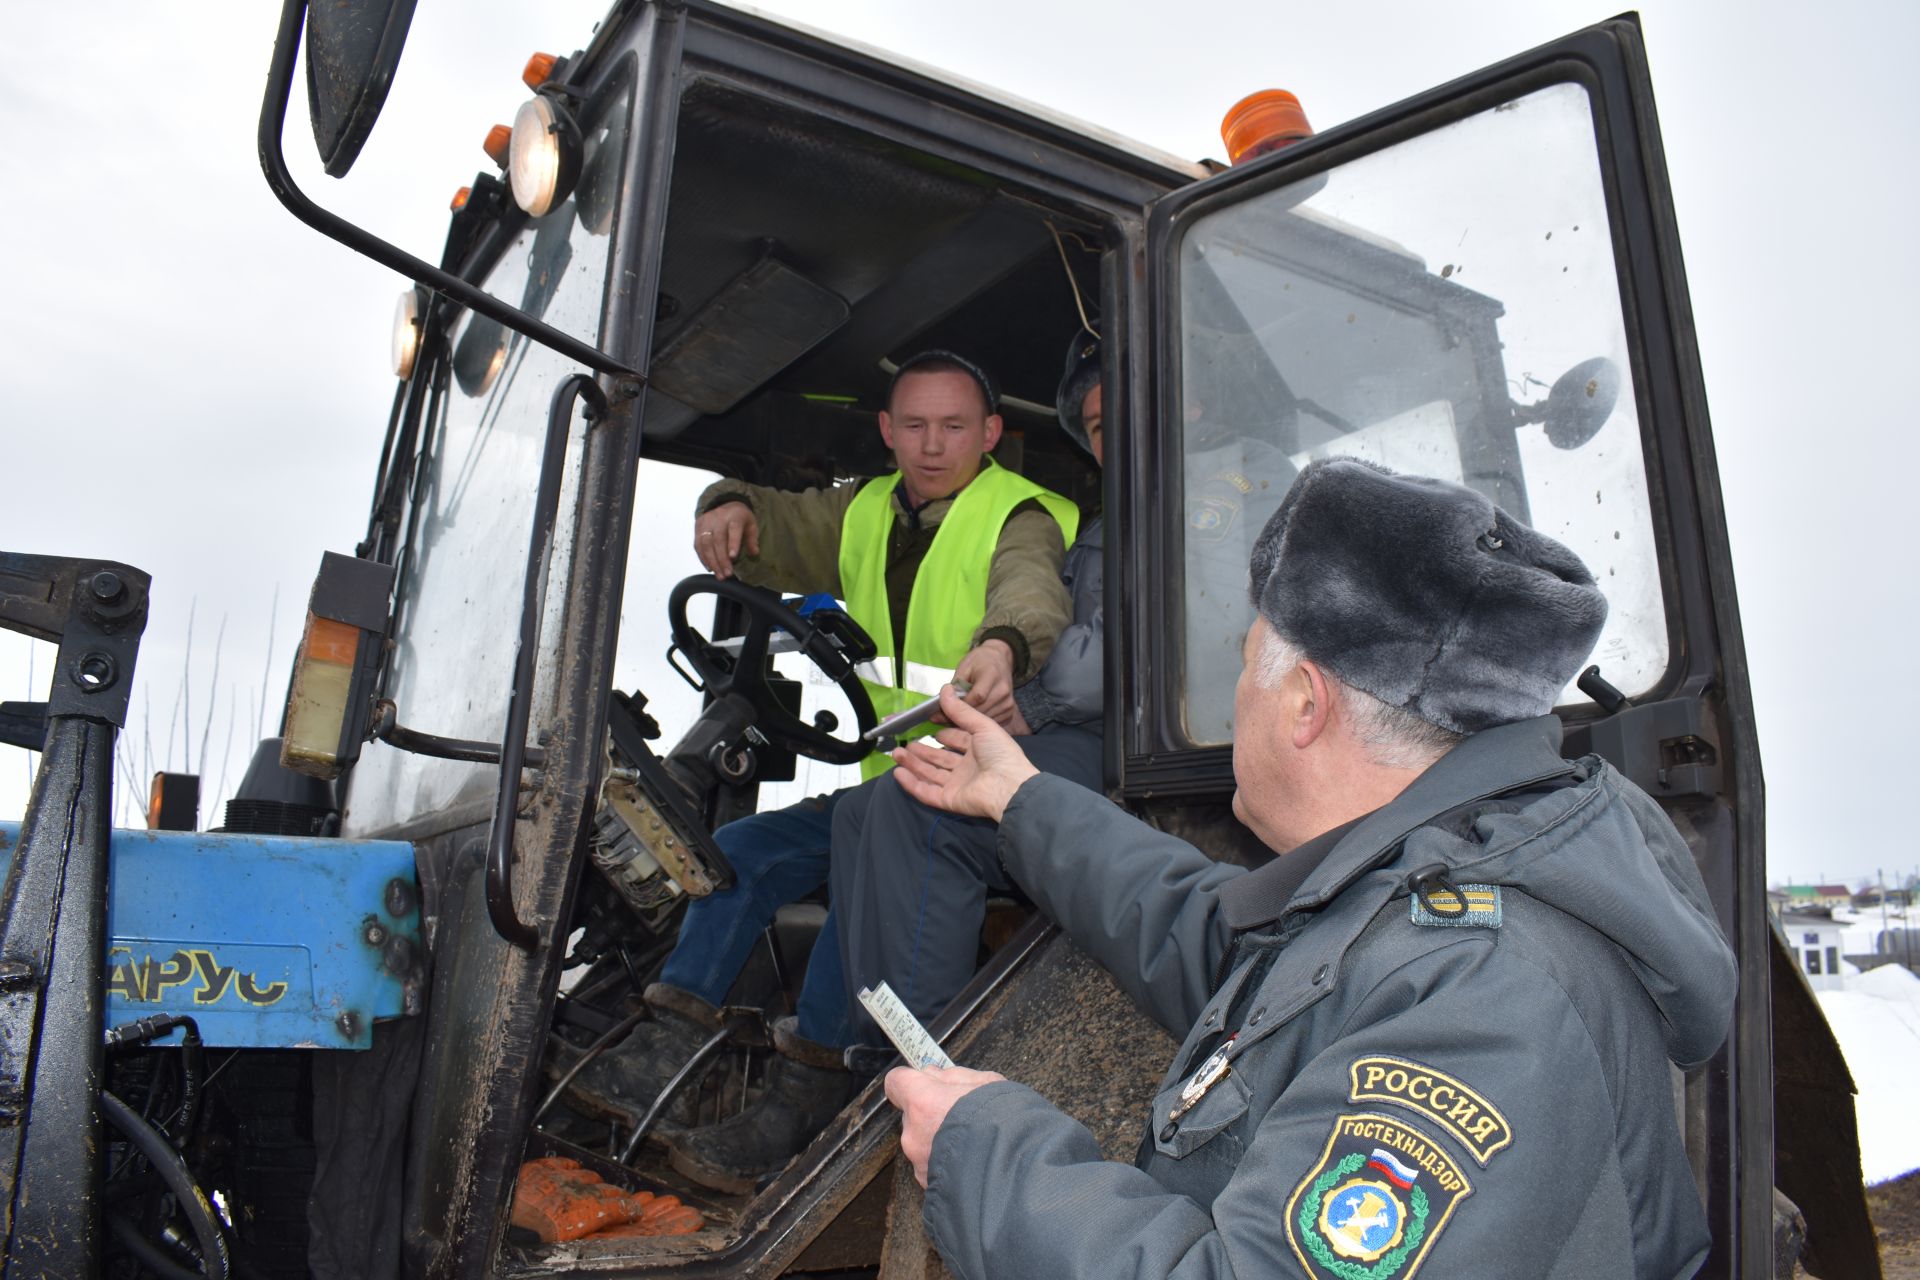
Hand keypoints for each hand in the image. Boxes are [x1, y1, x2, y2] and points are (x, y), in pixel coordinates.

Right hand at [694, 502, 758, 578]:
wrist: (725, 504)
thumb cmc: (740, 519)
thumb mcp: (751, 525)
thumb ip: (752, 539)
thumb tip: (754, 553)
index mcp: (734, 516)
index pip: (733, 530)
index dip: (733, 543)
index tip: (733, 557)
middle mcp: (718, 518)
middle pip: (718, 540)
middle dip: (722, 559)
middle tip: (727, 574)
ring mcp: (706, 522)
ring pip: (706, 544)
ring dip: (712, 562)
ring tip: (719, 575)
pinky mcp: (698, 527)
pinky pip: (698, 545)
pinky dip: (703, 558)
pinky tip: (710, 568)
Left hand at [884, 1064, 1005, 1188]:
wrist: (1017, 1172)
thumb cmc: (1005, 1124)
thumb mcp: (987, 1083)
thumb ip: (954, 1076)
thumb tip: (935, 1074)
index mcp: (923, 1102)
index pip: (897, 1082)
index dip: (912, 1081)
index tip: (925, 1083)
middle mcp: (914, 1132)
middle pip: (914, 1114)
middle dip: (933, 1113)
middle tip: (963, 1115)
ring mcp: (919, 1160)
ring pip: (923, 1141)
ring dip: (940, 1139)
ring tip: (972, 1142)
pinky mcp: (927, 1183)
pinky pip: (932, 1165)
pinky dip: (946, 1162)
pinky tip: (970, 1161)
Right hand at [890, 686, 1038, 821]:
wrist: (1009, 787)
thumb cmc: (1000, 753)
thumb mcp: (981, 725)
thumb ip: (960, 710)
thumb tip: (944, 688)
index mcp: (979, 750)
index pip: (958, 741)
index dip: (945, 735)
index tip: (930, 727)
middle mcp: (967, 768)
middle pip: (939, 759)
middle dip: (922, 751)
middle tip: (906, 743)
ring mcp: (957, 785)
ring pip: (930, 774)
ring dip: (913, 764)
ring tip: (896, 753)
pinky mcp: (949, 800)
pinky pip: (926, 792)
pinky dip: (912, 784)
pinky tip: (899, 772)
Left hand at [951, 639, 1015, 726]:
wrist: (999, 659)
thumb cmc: (979, 661)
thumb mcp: (963, 667)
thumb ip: (955, 686)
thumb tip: (943, 705)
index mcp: (992, 675)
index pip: (977, 696)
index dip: (960, 705)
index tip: (944, 709)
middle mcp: (1003, 690)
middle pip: (980, 710)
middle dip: (960, 716)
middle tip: (941, 718)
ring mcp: (1008, 702)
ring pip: (984, 720)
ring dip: (967, 723)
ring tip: (952, 718)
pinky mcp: (1009, 711)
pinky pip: (990, 722)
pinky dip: (978, 723)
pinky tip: (968, 718)